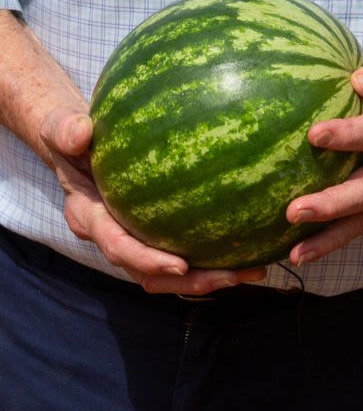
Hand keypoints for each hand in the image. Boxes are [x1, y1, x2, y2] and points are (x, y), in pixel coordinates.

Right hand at [42, 107, 267, 294]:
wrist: (74, 146)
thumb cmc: (70, 137)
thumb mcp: (61, 129)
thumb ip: (66, 131)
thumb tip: (81, 132)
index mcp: (90, 217)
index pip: (119, 247)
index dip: (148, 261)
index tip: (180, 265)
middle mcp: (112, 236)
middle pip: (151, 274)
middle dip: (192, 281)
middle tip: (235, 276)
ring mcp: (133, 238)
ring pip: (169, 273)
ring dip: (209, 277)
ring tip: (253, 271)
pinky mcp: (151, 232)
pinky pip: (181, 251)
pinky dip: (210, 255)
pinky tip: (248, 245)